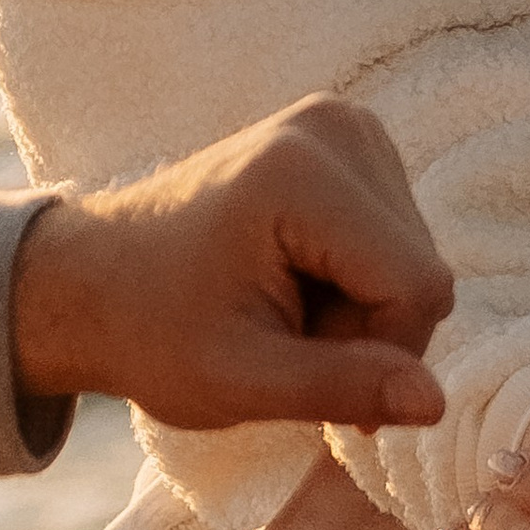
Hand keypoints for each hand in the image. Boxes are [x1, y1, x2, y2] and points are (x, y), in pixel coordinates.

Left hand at [13, 98, 450, 433]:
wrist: (94, 280)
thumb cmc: (151, 332)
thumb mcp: (238, 379)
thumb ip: (338, 388)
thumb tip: (434, 404)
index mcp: (302, 173)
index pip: (417, 286)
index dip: (382, 354)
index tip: (307, 373)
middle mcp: (334, 127)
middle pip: (420, 269)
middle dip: (366, 330)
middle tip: (282, 342)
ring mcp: (343, 125)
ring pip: (415, 258)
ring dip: (360, 309)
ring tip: (282, 313)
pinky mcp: (347, 141)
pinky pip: (398, 236)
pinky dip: (355, 281)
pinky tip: (295, 286)